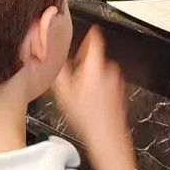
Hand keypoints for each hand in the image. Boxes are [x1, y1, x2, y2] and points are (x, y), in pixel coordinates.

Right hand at [52, 28, 134, 169]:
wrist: (108, 138)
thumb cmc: (88, 118)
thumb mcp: (63, 93)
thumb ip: (56, 71)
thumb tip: (48, 59)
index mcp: (96, 65)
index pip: (95, 38)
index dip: (88, 33)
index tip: (86, 31)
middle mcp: (110, 70)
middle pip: (95, 58)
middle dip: (84, 63)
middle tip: (72, 73)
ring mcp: (117, 83)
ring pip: (101, 72)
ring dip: (91, 78)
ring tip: (80, 93)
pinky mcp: (121, 94)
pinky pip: (107, 85)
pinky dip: (99, 89)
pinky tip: (90, 103)